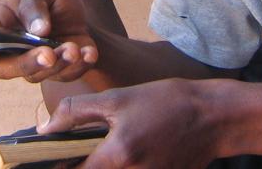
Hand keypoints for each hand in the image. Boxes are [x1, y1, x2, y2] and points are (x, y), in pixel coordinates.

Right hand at [0, 0, 99, 83]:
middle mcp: (13, 50)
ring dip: (58, 65)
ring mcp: (36, 63)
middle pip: (9, 69)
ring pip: (40, 75)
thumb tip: (38, 29)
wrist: (75, 7)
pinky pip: (68, 75)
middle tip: (48, 54)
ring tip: (73, 48)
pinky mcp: (61, 69)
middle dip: (29, 64)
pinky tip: (89, 52)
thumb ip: (34, 4)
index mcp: (1, 26)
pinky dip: (80, 66)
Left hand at [40, 79, 219, 167]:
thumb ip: (77, 112)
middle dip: (81, 166)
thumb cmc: (167, 102)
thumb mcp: (119, 98)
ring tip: (102, 149)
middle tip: (76, 151)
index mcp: (118, 156)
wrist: (215, 117)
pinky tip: (125, 153)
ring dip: (101, 166)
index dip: (58, 167)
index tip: (50, 158)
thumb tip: (47, 129)